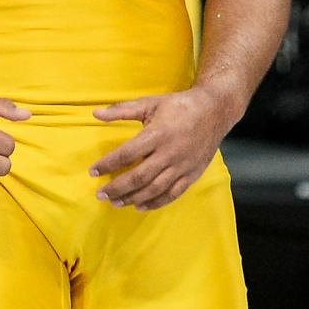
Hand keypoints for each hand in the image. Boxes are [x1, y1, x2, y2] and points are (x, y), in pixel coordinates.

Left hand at [89, 88, 235, 210]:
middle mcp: (169, 153)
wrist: (215, 111)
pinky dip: (156, 203)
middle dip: (117, 188)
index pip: (127, 154)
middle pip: (139, 177)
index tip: (93, 171)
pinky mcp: (191, 174)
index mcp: (158, 134)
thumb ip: (122, 110)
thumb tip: (95, 114)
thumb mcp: (150, 102)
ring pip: (154, 189)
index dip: (108, 164)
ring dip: (133, 198)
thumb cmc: (179, 106)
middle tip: (100, 194)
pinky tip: (140, 206)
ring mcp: (182, 166)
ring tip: (116, 202)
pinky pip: (172, 194)